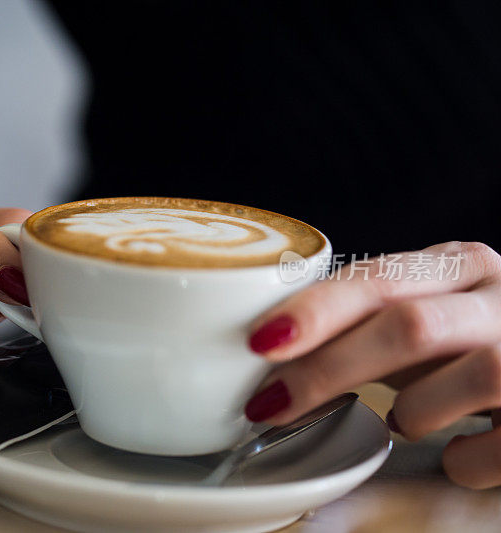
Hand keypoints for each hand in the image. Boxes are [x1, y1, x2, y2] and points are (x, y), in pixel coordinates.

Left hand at [244, 241, 500, 488]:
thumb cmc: (473, 337)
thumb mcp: (425, 310)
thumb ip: (365, 319)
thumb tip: (272, 349)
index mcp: (461, 265)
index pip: (377, 278)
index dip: (314, 312)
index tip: (259, 342)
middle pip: (409, 327)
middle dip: (330, 368)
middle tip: (272, 402)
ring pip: (462, 380)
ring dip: (413, 411)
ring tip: (405, 419)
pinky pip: (491, 449)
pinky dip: (461, 458)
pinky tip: (456, 449)